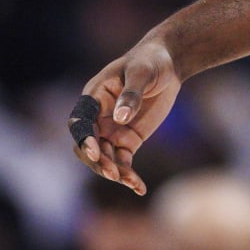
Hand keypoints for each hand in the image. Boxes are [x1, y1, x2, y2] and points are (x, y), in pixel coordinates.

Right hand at [69, 37, 181, 194]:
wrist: (168, 64)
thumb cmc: (150, 61)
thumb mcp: (143, 72)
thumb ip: (132, 94)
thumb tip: (121, 118)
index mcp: (94, 96)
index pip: (80, 121)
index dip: (84, 138)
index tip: (94, 151)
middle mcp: (98, 117)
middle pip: (87, 146)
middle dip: (97, 162)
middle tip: (114, 173)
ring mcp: (111, 130)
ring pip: (104, 158)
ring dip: (114, 172)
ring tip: (132, 182)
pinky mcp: (127, 140)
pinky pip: (123, 162)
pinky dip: (129, 176)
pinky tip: (140, 188)